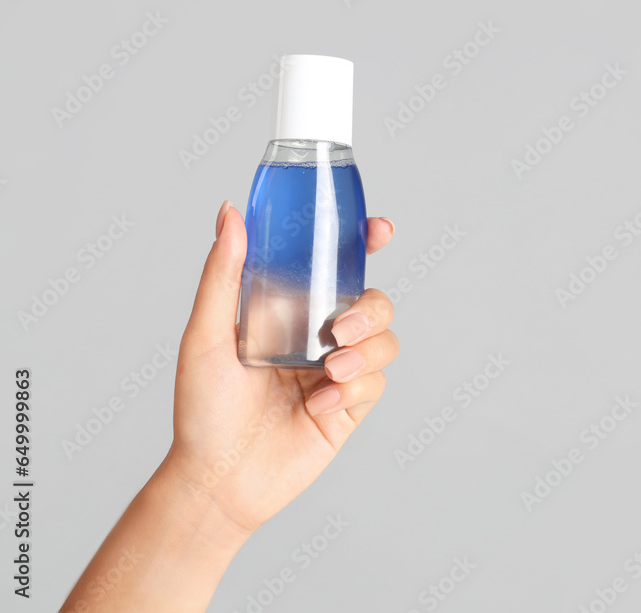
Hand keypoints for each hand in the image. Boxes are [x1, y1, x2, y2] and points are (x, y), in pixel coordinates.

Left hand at [166, 201, 398, 533]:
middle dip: (370, 309)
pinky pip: (376, 383)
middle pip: (374, 301)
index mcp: (288, 311)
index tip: (379, 229)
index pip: (335, 267)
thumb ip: (223, 274)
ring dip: (367, 351)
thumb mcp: (205, 335)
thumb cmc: (202, 410)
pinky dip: (353, 391)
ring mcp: (337, 372)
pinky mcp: (350, 408)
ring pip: (385, 341)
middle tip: (340, 330)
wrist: (218, 480)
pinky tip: (318, 407)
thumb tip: (230, 212)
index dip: (363, 243)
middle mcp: (318, 337)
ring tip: (332, 371)